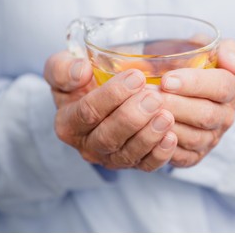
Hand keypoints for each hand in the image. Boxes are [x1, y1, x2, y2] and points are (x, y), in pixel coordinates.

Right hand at [44, 51, 176, 170]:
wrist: (100, 98)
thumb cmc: (83, 82)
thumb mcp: (62, 69)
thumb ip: (63, 68)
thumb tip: (81, 71)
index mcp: (68, 123)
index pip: (87, 113)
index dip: (112, 96)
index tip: (136, 77)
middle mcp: (87, 145)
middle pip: (108, 138)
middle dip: (132, 118)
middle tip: (154, 98)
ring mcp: (110, 158)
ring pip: (127, 155)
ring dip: (148, 136)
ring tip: (166, 116)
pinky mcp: (132, 164)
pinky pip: (146, 165)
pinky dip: (159, 154)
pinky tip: (171, 137)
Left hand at [160, 39, 234, 166]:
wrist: (174, 89)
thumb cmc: (187, 65)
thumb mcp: (205, 47)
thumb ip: (224, 48)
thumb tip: (232, 63)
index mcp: (233, 88)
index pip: (221, 86)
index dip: (194, 83)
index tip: (166, 79)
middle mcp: (226, 116)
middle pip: (206, 114)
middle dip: (175, 105)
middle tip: (149, 97)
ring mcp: (212, 138)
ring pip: (194, 137)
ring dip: (167, 125)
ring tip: (143, 112)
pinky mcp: (196, 156)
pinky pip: (183, 157)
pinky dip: (166, 147)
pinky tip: (149, 133)